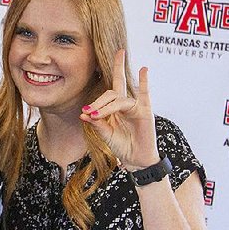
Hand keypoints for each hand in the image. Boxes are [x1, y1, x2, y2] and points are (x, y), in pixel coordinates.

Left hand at [80, 49, 158, 169]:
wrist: (135, 159)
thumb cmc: (121, 146)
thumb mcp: (106, 135)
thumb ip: (97, 124)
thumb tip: (83, 114)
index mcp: (113, 108)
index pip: (103, 98)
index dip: (94, 104)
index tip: (85, 112)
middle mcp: (124, 104)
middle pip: (115, 86)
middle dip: (110, 81)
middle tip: (100, 90)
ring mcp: (135, 106)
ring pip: (119, 99)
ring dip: (106, 106)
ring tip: (97, 114)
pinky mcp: (145, 111)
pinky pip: (144, 94)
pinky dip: (144, 81)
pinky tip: (143, 70)